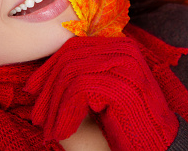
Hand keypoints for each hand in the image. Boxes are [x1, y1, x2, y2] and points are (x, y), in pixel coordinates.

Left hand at [24, 35, 178, 150]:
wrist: (154, 150)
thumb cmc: (123, 129)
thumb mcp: (94, 100)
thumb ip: (73, 82)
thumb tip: (40, 73)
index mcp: (120, 47)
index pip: (74, 46)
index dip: (49, 67)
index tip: (33, 89)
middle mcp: (124, 48)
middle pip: (69, 58)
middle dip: (47, 89)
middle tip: (38, 117)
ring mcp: (125, 63)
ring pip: (70, 75)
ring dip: (54, 108)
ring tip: (51, 131)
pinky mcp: (122, 82)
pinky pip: (77, 92)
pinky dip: (64, 117)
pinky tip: (62, 134)